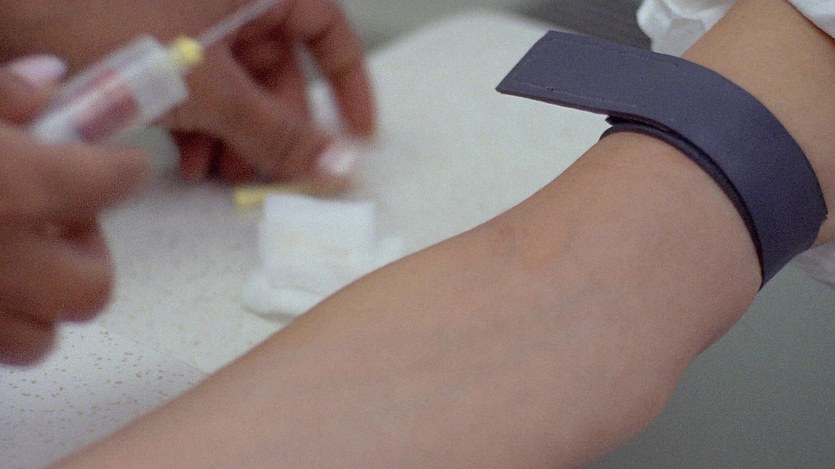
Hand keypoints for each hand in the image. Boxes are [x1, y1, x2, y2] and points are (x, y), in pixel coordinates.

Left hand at [0, 0, 374, 188]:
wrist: (4, 4)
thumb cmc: (99, 7)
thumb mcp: (206, 82)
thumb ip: (277, 131)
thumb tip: (335, 163)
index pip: (328, 30)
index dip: (348, 85)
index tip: (357, 132)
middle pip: (279, 69)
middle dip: (276, 128)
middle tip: (274, 172)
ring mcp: (189, 16)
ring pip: (236, 85)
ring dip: (235, 136)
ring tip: (221, 172)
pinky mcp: (153, 39)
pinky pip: (197, 87)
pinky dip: (199, 125)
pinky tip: (187, 158)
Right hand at [0, 56, 149, 365]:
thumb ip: (3, 95)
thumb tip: (51, 82)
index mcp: (9, 187)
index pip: (108, 182)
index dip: (122, 170)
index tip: (124, 165)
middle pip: (90, 287)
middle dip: (86, 255)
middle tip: (61, 221)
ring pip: (42, 335)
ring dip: (46, 300)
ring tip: (20, 259)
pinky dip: (3, 323)